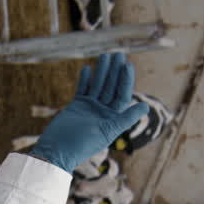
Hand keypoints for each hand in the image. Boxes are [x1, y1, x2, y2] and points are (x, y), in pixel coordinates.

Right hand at [29, 52, 149, 173]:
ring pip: (97, 85)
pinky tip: (88, 68)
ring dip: (101, 71)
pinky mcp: (76, 106)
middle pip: (111, 87)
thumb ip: (126, 118)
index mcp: (113, 118)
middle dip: (115, 71)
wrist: (57, 150)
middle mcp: (103, 112)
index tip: (127, 65)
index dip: (126, 80)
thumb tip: (146, 107)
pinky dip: (85, 80)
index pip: (122, 95)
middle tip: (118, 54)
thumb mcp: (108, 131)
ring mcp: (89, 108)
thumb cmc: (83, 144)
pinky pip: (83, 89)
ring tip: (104, 55)